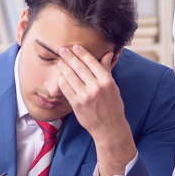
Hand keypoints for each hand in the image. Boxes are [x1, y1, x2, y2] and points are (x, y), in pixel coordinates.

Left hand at [57, 44, 135, 175]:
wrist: (109, 128)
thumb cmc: (113, 107)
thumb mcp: (113, 87)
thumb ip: (107, 70)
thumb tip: (107, 54)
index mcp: (106, 81)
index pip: (92, 62)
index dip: (82, 53)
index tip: (76, 47)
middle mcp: (96, 88)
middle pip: (79, 67)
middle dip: (69, 57)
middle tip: (63, 50)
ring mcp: (85, 96)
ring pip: (70, 76)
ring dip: (64, 67)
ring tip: (61, 62)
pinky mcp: (76, 104)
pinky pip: (65, 88)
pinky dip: (62, 80)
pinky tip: (61, 76)